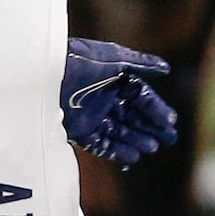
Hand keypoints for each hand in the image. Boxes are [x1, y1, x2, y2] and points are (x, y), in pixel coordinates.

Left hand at [61, 39, 178, 167]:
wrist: (44, 74)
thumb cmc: (79, 60)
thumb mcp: (114, 58)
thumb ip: (141, 64)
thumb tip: (166, 69)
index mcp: (113, 79)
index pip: (140, 97)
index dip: (156, 108)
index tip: (170, 121)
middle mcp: (103, 98)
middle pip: (132, 116)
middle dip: (151, 127)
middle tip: (170, 139)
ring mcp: (91, 115)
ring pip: (119, 131)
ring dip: (137, 140)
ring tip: (153, 148)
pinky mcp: (78, 130)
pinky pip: (101, 144)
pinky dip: (117, 151)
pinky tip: (133, 157)